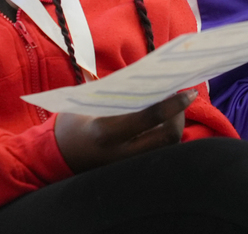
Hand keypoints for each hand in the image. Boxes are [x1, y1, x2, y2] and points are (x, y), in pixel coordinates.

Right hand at [54, 91, 192, 172]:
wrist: (57, 157)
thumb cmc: (73, 125)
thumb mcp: (88, 105)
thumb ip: (118, 95)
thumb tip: (151, 77)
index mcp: (107, 133)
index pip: (150, 117)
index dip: (173, 104)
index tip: (189, 92)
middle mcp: (121, 153)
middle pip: (168, 137)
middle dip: (179, 115)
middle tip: (180, 97)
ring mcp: (128, 165)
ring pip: (167, 147)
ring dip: (175, 125)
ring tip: (174, 107)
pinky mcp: (132, 170)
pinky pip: (159, 152)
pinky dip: (166, 135)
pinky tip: (165, 121)